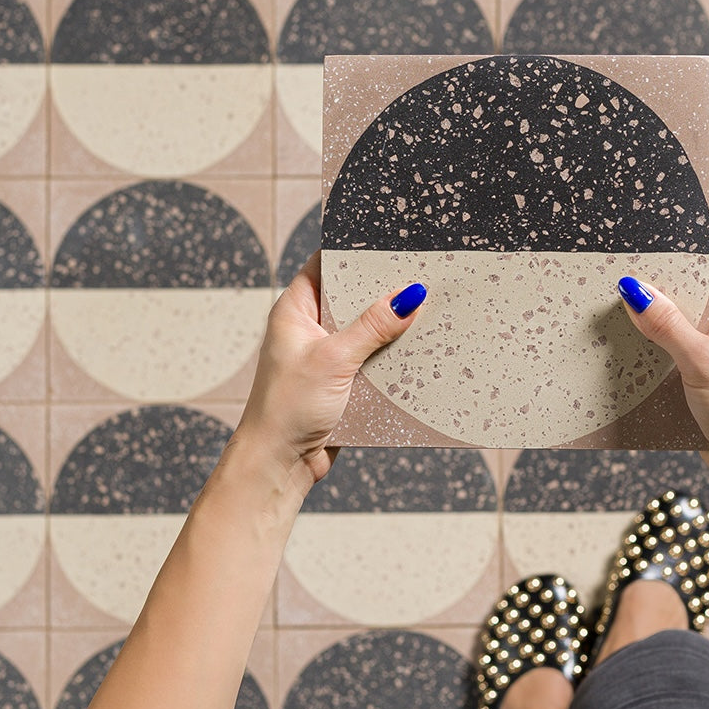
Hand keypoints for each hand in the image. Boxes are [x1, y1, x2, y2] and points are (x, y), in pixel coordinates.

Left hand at [237, 252, 424, 494]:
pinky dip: (392, 356)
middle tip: (421, 274)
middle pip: (353, 297)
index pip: (325, 265)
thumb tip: (410, 295)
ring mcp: (327, 356)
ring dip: (392, 327)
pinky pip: (374, 360)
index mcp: (294, 310)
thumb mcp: (334, 359)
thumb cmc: (288, 408)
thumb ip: (373, 326)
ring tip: (428, 309)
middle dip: (384, 290)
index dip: (355, 253)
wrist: (279, 465)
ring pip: (367, 330)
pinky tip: (419, 349)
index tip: (390, 243)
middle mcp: (310, 329)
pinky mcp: (343, 382)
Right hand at [619, 233, 708, 495]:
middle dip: (663, 276)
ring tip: (623, 305)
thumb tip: (636, 290)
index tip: (652, 237)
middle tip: (626, 271)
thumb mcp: (701, 362)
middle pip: (696, 278)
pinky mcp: (708, 364)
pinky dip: (659, 337)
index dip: (688, 239)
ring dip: (658, 311)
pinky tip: (636, 340)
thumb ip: (667, 324)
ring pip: (684, 310)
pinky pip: (680, 338)